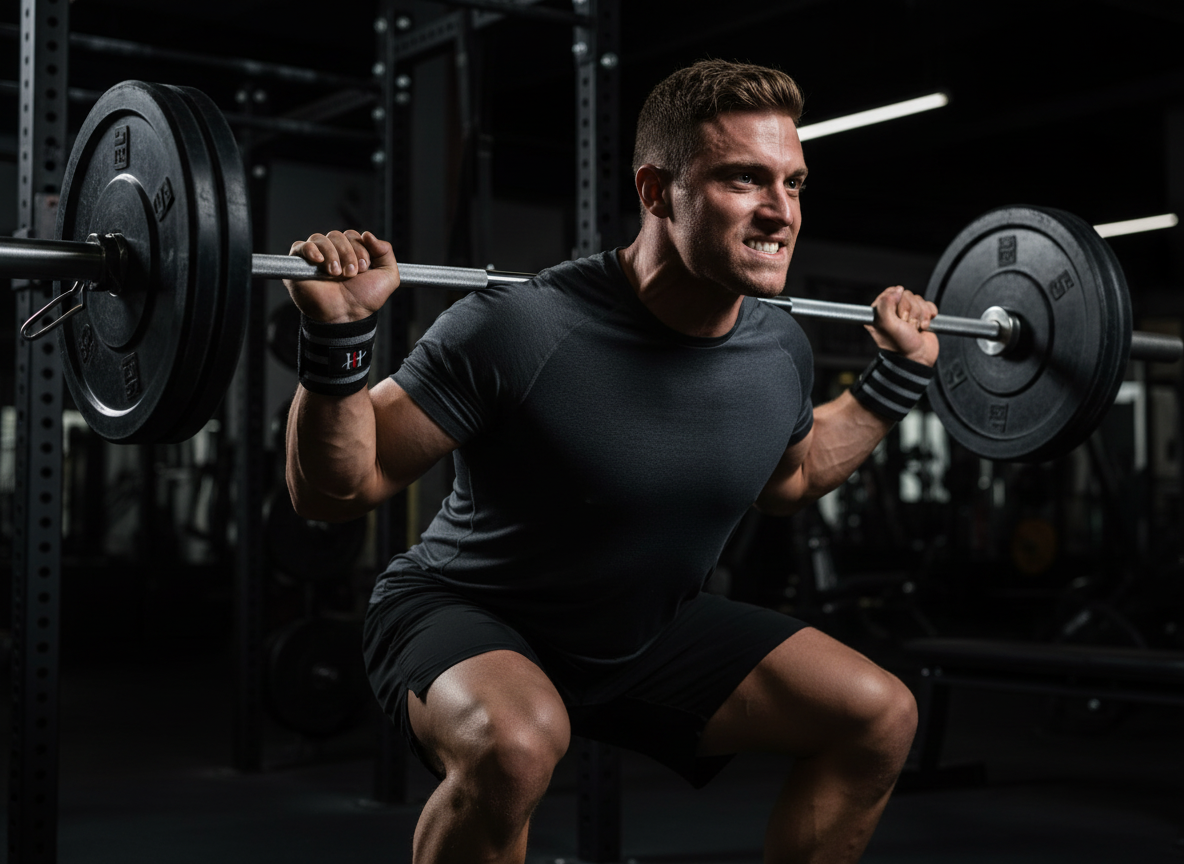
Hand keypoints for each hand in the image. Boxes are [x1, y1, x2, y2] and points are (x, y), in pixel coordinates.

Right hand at [284, 230, 399, 323]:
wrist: (346, 315)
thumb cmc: (364, 299)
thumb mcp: (388, 276)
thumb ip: (386, 252)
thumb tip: (367, 234)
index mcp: (351, 253)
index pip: (353, 236)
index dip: (360, 248)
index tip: (364, 268)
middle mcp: (333, 253)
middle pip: (337, 235)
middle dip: (347, 253)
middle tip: (351, 273)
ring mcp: (315, 258)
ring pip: (320, 239)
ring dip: (332, 255)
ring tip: (336, 274)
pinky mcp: (299, 265)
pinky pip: (299, 246)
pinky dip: (310, 249)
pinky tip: (318, 260)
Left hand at [865, 285, 938, 365]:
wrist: (918, 358)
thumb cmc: (900, 345)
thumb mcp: (887, 324)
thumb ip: (886, 304)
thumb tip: (897, 289)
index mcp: (879, 313)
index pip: (890, 293)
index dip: (897, 302)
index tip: (898, 317)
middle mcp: (892, 312)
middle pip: (906, 295)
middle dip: (910, 311)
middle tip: (907, 326)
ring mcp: (907, 314)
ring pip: (918, 300)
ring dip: (920, 315)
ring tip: (916, 328)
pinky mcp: (921, 316)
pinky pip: (928, 304)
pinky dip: (929, 314)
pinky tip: (924, 326)